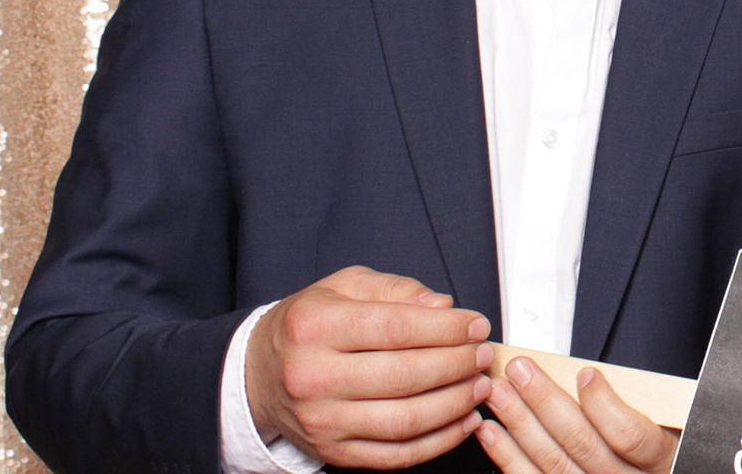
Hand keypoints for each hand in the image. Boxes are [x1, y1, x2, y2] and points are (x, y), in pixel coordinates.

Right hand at [245, 265, 491, 467]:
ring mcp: (322, 421)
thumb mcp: (344, 286)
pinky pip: (395, 455)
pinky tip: (463, 420)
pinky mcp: (332, 452)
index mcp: (315, 326)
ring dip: (455, 405)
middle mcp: (312, 376)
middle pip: (404, 376)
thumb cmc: (309, 324)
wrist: (257, 374)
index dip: (446, 328)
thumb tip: (444, 306)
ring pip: (404, 421)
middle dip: (457, 365)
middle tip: (483, 355)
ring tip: (480, 386)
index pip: (396, 328)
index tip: (476, 325)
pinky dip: (438, 442)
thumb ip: (396, 289)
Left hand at [478, 355, 679, 473]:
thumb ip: (635, 402)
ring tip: (499, 394)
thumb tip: (586, 377)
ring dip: (520, 424)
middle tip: (520, 371)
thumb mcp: (668, 423)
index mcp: (658, 459)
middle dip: (545, 403)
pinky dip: (508, 457)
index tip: (585, 373)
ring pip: (553, 464)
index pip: (630, 435)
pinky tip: (493, 433)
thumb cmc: (651, 450)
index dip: (604, 404)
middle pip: (582, 445)